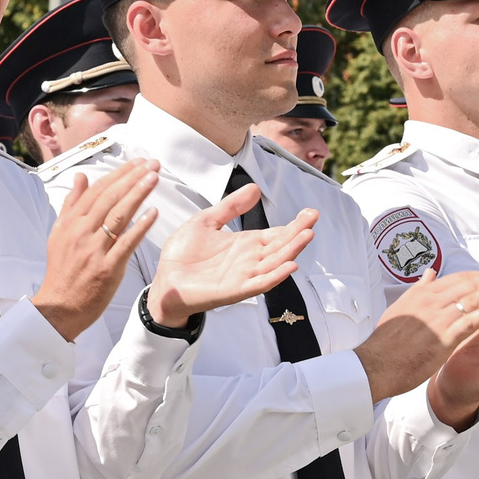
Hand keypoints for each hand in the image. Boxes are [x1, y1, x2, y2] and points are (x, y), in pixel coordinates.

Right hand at [33, 160, 161, 340]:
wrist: (59, 306)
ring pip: (118, 215)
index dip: (119, 174)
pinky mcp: (107, 268)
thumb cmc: (62, 270)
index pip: (97, 190)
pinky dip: (140, 227)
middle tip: (151, 163)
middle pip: (110, 198)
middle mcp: (81, 232)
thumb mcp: (59, 233)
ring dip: (138, 194)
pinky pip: (126, 243)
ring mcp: (94, 250)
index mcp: (70, 222)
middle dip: (132, 178)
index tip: (136, 163)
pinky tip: (153, 213)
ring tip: (154, 178)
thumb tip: (80, 177)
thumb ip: (71, 204)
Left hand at [144, 180, 313, 329]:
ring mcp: (244, 275)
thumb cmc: (183, 255)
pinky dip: (275, 276)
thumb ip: (230, 206)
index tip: (310, 212)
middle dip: (298, 232)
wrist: (164, 280)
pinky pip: (260, 283)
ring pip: (275, 262)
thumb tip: (255, 188)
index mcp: (245, 244)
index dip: (294, 224)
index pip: (276, 233)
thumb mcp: (207, 221)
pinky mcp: (234, 290)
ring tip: (307, 235)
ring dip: (292, 251)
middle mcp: (249, 260)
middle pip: (281, 246)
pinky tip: (289, 266)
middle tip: (314, 217)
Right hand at [353, 266, 478, 401]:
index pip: (460, 279)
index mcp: (424, 293)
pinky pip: (469, 321)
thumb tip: (430, 273)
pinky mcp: (441, 337)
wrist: (374, 364)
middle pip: (471, 284)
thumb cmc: (386, 341)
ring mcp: (437, 318)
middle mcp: (432, 300)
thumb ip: (418, 289)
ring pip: (473, 299)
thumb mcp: (400, 307)